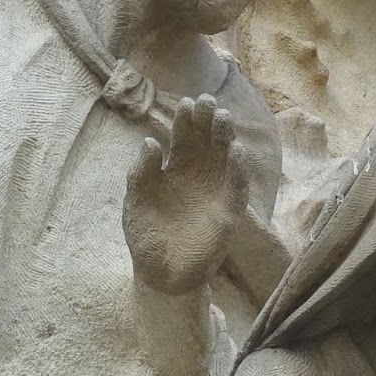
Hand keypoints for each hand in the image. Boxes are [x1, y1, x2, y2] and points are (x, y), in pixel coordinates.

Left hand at [124, 95, 250, 295]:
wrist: (159, 274)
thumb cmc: (146, 236)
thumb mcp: (136, 201)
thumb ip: (140, 173)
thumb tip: (149, 141)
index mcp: (175, 170)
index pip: (184, 139)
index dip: (186, 121)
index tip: (186, 103)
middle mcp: (199, 176)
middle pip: (208, 142)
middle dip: (208, 121)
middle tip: (207, 101)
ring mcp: (215, 193)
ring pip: (226, 159)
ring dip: (226, 138)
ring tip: (222, 118)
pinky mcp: (228, 214)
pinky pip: (237, 188)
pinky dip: (239, 170)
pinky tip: (236, 152)